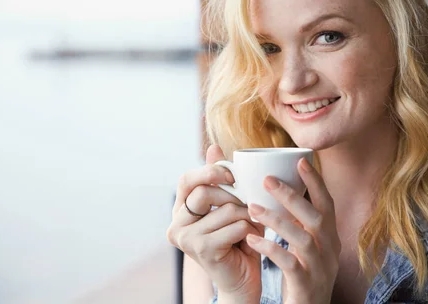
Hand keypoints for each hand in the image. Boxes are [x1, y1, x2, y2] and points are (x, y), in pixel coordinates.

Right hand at [166, 145, 264, 299]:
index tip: (232, 175)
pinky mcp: (202, 250)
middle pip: (205, 192)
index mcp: (180, 209)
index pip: (186, 179)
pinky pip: (235, 226)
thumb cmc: (238, 239)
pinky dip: (250, 231)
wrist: (242, 280)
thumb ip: (220, 179)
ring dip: (248, 217)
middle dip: (234, 198)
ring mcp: (186, 238)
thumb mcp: (230, 204)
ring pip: (226, 210)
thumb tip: (214, 146)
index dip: (209, 171)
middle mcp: (176, 223)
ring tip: (251, 227)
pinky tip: (251, 240)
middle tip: (248, 209)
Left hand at [245, 158, 340, 303]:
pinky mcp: (306, 284)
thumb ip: (298, 222)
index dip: (315, 181)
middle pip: (316, 217)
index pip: (327, 203)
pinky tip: (253, 239)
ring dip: (277, 220)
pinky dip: (271, 249)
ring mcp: (320, 267)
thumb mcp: (306, 246)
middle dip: (292, 195)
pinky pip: (289, 263)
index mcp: (330, 236)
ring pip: (303, 238)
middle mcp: (330, 249)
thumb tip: (281, 190)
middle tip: (267, 179)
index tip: (300, 160)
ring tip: (252, 208)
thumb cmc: (303, 274)